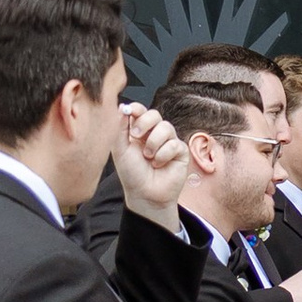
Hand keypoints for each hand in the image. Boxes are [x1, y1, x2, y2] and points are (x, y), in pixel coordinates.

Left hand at [110, 101, 191, 223]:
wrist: (145, 194)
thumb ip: (120, 128)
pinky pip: (174, 144)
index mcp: (139, 131)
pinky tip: (158, 164)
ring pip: (166, 127)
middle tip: (136, 136)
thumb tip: (122, 107)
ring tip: (148, 157)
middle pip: (155, 114)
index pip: (141, 112)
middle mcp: (154, 134)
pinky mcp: (180, 151)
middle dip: (145, 123)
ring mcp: (168, 142)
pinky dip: (163, 155)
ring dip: (153, 143)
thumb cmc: (132, 174)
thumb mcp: (120, 150)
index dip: (137, 109)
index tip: (130, 111)